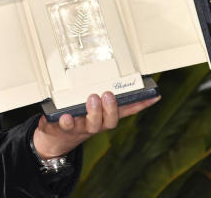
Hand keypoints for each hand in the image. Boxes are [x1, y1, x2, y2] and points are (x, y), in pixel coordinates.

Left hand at [32, 91, 160, 157]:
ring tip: (92, 99)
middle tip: (108, 94)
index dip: (141, 104)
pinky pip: (66, 126)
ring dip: (94, 112)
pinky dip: (66, 121)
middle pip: (110, 120)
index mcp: (106, 116)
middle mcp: (97, 124)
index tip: (154, 95)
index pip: (127, 110)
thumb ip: (100, 92)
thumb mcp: (90, 105)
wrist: (56, 138)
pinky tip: (65, 116)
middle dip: (111, 108)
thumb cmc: (77, 116)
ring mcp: (82, 127)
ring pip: (92, 124)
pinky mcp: (64, 128)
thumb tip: (114, 73)